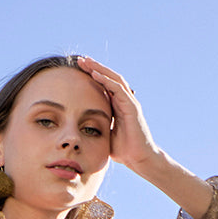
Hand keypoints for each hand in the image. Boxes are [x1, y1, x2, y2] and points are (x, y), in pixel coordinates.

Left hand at [76, 55, 159, 171]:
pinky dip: (106, 80)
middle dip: (94, 67)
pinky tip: (95, 74)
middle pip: (109, 78)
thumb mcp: (104, 134)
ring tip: (86, 61)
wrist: (139, 159)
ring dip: (99, 69)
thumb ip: (97, 126)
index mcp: (117, 106)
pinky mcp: (132, 107)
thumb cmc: (124, 150)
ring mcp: (129, 102)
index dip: (93, 76)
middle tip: (80, 59)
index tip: (79, 70)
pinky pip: (118, 89)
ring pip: (114, 79)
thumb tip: (80, 127)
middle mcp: (124, 101)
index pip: (104, 85)